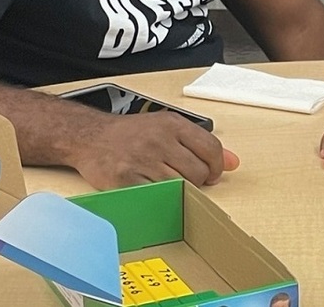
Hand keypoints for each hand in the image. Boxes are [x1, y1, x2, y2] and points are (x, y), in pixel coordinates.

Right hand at [68, 110, 239, 189]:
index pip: (211, 148)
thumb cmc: (132, 133)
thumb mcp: (169, 127)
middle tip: (188, 181)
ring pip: (179, 186)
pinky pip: (156, 196)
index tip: (212, 174)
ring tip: (169, 184)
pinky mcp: (126, 180)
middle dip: (198, 181)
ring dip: (180, 191)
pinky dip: (160, 198)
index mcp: (173, 125)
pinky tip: (155, 191)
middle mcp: (159, 140)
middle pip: (197, 171)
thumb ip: (201, 143)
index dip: (216, 167)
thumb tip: (233, 162)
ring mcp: (142, 160)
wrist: (90, 136)